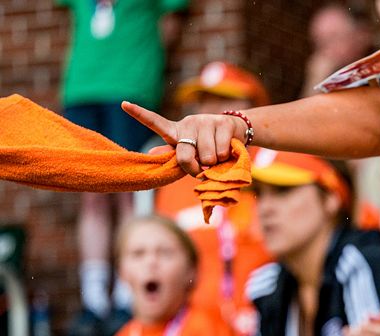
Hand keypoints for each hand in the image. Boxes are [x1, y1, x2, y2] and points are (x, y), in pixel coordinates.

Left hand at [121, 102, 246, 175]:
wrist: (236, 134)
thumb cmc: (208, 147)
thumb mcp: (190, 152)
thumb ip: (173, 155)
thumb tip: (151, 154)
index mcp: (176, 131)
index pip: (155, 122)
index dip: (139, 114)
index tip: (124, 104)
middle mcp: (188, 122)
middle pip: (184, 156)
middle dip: (195, 168)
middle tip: (202, 166)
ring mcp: (205, 121)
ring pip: (208, 156)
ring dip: (214, 163)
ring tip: (217, 154)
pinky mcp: (222, 122)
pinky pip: (221, 152)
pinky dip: (225, 158)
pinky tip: (227, 149)